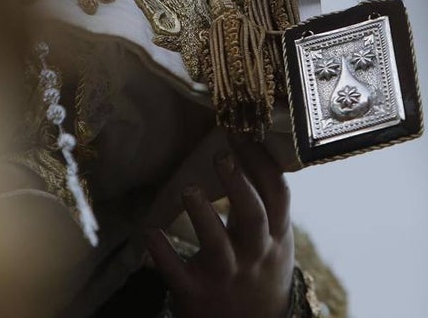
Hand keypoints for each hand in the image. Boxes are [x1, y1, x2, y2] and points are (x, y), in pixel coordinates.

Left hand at [144, 136, 294, 317]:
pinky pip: (178, 272)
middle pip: (253, 216)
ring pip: (217, 245)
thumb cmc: (261, 271)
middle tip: (221, 155)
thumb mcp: (276, 241)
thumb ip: (268, 206)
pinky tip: (150, 232)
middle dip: (238, 185)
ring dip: (202, 215)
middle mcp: (255, 254)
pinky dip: (163, 252)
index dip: (263, 163)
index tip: (244, 135)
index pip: (277, 195)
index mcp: (276, 236)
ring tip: (188, 188)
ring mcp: (226, 275)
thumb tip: (255, 151)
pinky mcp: (196, 294)